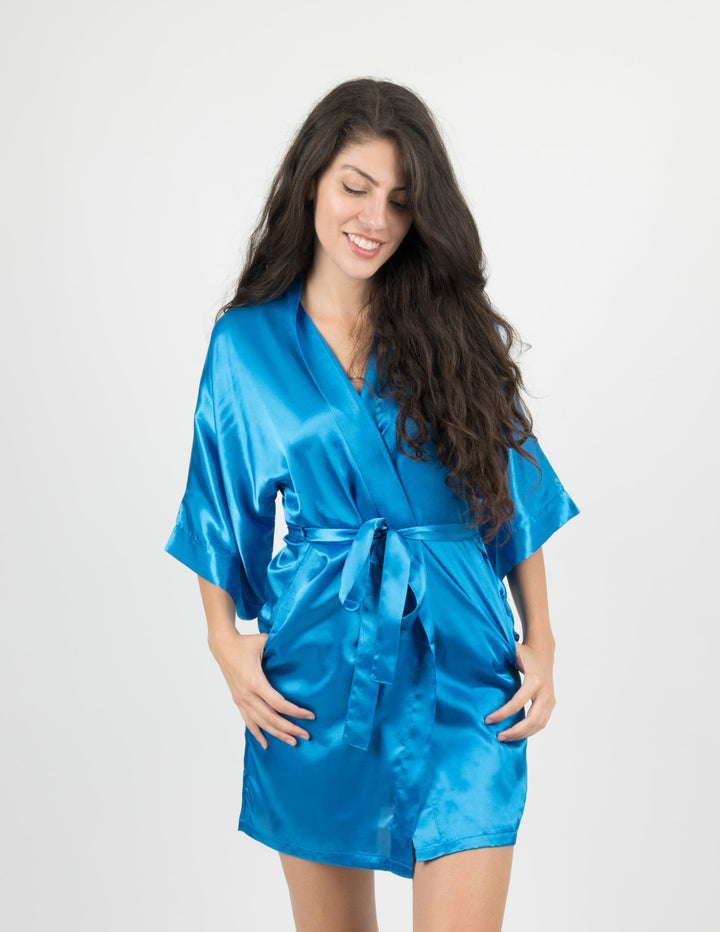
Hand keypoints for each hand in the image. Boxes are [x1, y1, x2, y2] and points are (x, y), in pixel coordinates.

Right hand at [208, 629, 315, 749]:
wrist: (223, 646)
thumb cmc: (246, 642)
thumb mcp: (264, 641)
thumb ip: (281, 646)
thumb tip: (300, 647)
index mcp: (255, 681)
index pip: (278, 704)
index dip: (295, 712)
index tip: (310, 716)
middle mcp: (247, 695)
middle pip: (271, 718)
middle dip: (290, 728)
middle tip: (306, 735)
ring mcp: (241, 700)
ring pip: (261, 723)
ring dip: (277, 734)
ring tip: (293, 742)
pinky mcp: (238, 701)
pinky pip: (248, 722)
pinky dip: (257, 733)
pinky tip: (266, 744)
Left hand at [484, 639, 555, 741]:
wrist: (543, 652)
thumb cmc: (523, 653)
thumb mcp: (512, 651)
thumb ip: (497, 655)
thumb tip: (477, 660)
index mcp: (534, 680)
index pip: (517, 703)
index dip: (502, 714)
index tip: (488, 719)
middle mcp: (545, 692)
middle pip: (532, 719)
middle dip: (515, 731)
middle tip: (498, 737)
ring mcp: (550, 699)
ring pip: (539, 724)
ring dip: (522, 734)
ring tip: (505, 738)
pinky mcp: (551, 704)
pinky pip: (542, 723)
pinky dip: (530, 731)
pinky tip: (516, 734)